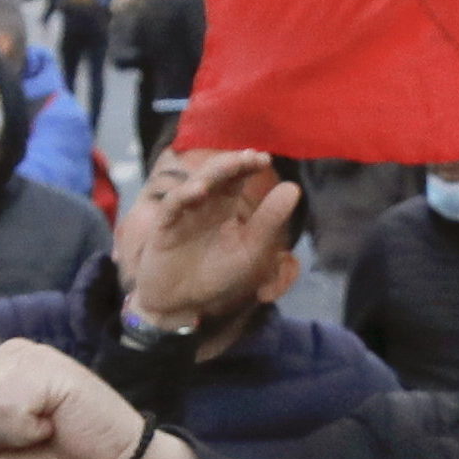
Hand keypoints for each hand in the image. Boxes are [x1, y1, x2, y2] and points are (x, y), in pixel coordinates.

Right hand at [123, 150, 297, 325]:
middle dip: (234, 162)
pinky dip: (185, 195)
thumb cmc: (216, 274)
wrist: (181, 301)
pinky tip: (201, 191)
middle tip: (253, 156)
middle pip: (218, 173)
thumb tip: (294, 188)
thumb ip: (269, 221)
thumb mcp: (250, 249)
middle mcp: (204, 203)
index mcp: (225, 205)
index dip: (249, 164)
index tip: (265, 158)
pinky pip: (174, 205)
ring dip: (214, 172)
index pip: (238, 177)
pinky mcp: (164, 225)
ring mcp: (183, 211)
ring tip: (234, 164)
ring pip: (196, 182)